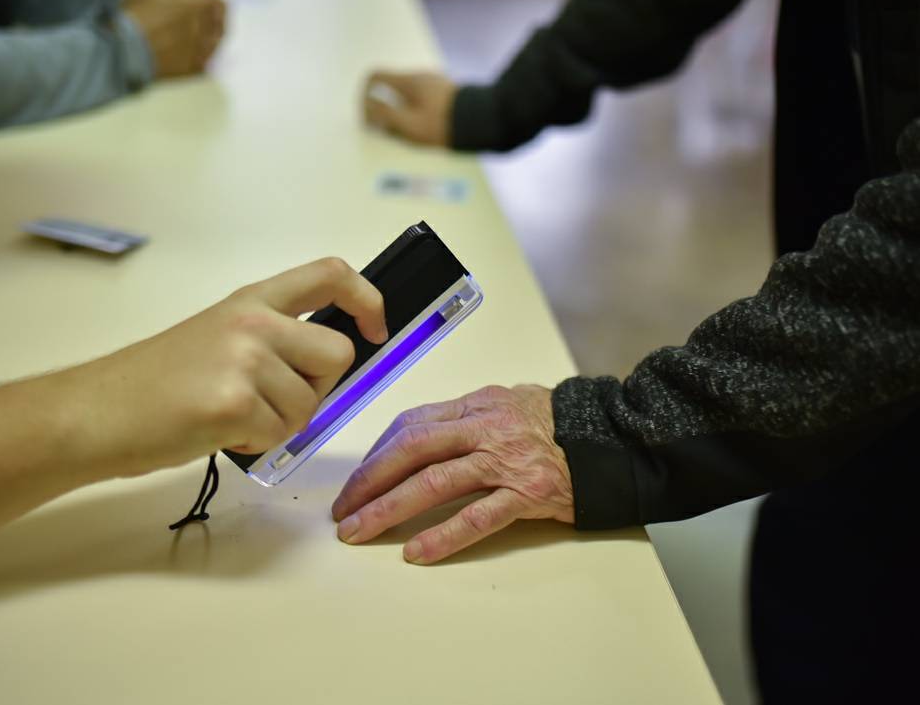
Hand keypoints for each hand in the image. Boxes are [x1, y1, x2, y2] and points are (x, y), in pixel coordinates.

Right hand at [78, 258, 386, 476]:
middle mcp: (252, 322)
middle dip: (318, 387)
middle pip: (337, 353)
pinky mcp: (234, 403)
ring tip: (231, 416)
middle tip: (272, 400)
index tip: (375, 328)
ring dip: (281, 422)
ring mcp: (243, 360)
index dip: (367, 299)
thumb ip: (274, 337)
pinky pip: (281, 433)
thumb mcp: (218, 336)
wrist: (95, 413)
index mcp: (251, 300)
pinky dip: (257, 443)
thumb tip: (337, 360)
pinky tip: (220, 431)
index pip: (330, 273)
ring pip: (311, 403)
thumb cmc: (155, 382)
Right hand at [125, 0, 226, 77]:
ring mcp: (202, 51)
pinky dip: (200, 57)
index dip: (215, 5)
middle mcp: (205, 29)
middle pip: (221, 26)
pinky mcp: (194, 69)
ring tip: (186, 39)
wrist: (123, 50)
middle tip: (194, 25)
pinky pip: (207, 62)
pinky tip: (183, 54)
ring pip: (216, 44)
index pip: (222, 5)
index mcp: (197, 6)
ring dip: (207, 40)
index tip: (205, 7)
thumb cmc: (134, 14)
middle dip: (213, 23)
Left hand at [331, 385, 573, 563]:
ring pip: (434, 481)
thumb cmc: (556, 424)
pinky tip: (416, 551)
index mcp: (476, 405)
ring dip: (390, 508)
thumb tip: (419, 438)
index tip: (357, 479)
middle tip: (343, 509)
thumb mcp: (507, 404)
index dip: (377, 453)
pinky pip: (478, 516)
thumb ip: (466, 419)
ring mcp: (505, 460)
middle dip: (370, 480)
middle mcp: (485, 428)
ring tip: (360, 531)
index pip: (412, 424)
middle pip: (412, 449)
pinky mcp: (527, 493)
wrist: (611, 438)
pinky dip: (444, 535)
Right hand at [362, 71, 456, 146]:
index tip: (367, 117)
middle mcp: (419, 77)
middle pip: (389, 88)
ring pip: (405, 95)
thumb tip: (367, 106)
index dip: (363, 96)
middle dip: (382, 109)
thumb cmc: (444, 125)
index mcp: (407, 81)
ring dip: (399, 113)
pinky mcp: (445, 94)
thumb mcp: (409, 124)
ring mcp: (433, 83)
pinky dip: (415, 113)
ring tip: (407, 136)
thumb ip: (384, 114)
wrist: (483, 122)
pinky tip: (424, 132)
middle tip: (386, 131)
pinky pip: (421, 101)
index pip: (373, 77)